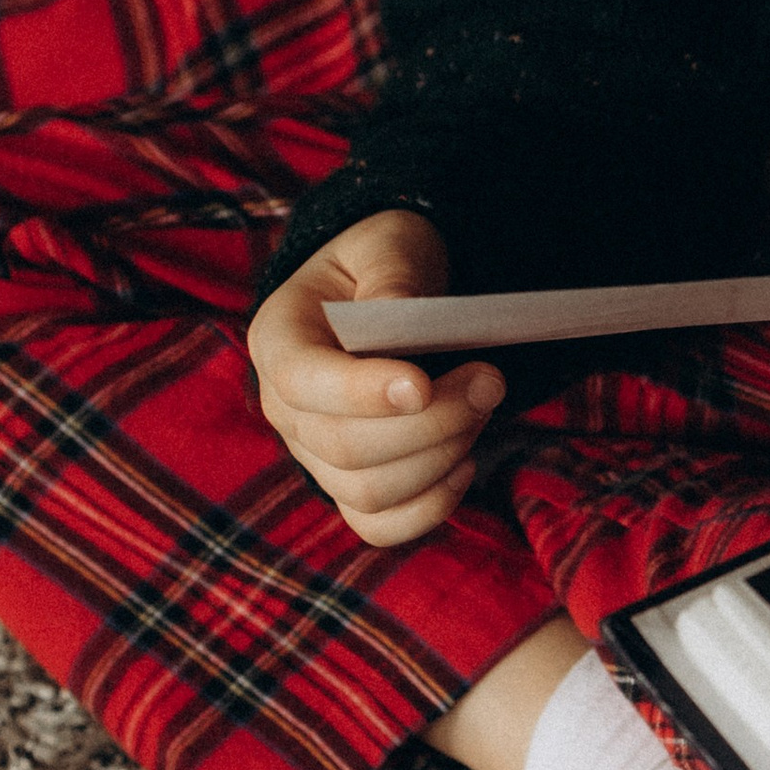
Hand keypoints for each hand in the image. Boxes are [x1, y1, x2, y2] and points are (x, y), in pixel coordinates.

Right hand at [247, 209, 499, 547]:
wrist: (386, 299)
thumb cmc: (385, 265)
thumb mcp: (389, 244)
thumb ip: (392, 275)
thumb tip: (397, 315)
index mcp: (278, 340)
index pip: (303, 382)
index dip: (361, 393)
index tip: (424, 385)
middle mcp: (284, 407)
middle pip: (343, 446)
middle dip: (430, 423)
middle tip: (490, 380)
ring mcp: (312, 455)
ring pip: (367, 491)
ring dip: (440, 456)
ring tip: (482, 405)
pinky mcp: (349, 486)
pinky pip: (379, 525)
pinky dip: (430, 507)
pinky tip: (466, 462)